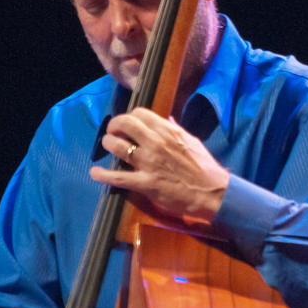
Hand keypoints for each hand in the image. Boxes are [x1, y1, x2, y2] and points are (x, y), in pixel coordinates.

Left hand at [89, 108, 229, 226]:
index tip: (127, 124)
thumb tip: (168, 120)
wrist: (212, 193)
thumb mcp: (192, 142)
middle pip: (124, 124)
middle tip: (112, 132)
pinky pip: (118, 177)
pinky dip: (103, 175)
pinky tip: (95, 173)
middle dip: (113, 126)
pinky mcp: (145, 183)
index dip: (129, 116)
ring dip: (107, 145)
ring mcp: (149, 163)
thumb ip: (176, 130)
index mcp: (168, 131)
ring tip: (107, 147)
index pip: (139, 114)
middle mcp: (156, 143)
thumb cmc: (204, 168)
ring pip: (117, 146)